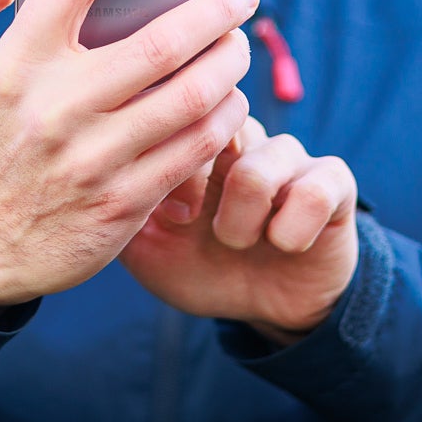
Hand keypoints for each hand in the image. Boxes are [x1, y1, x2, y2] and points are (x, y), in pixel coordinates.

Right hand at [0, 0, 258, 314]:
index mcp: (14, 64)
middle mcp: (54, 108)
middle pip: (158, 44)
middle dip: (214, 9)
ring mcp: (92, 159)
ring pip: (190, 97)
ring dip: (229, 61)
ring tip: (239, 41)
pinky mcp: (123, 203)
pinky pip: (195, 149)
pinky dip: (225, 116)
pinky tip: (230, 97)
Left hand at [120, 117, 358, 344]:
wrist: (267, 305)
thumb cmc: (202, 266)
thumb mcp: (147, 244)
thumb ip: (118, 208)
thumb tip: (88, 177)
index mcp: (198, 141)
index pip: (175, 116)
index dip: (165, 164)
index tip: (168, 215)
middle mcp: (243, 137)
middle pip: (215, 127)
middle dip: (197, 187)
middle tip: (190, 225)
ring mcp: (290, 156)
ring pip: (260, 166)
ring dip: (241, 221)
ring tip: (236, 244)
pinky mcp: (333, 182)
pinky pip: (315, 190)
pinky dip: (292, 229)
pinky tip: (284, 245)